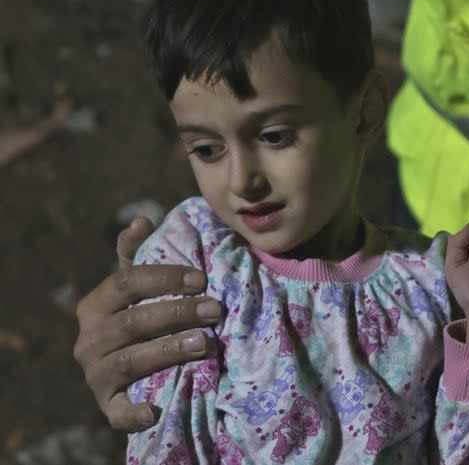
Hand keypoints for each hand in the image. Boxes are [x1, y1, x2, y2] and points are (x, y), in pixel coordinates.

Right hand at [73, 217, 223, 431]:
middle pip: (133, 322)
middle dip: (177, 313)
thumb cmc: (139, 316)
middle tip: (215, 308)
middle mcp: (89, 340)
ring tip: (206, 343)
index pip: (126, 282)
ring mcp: (96, 374)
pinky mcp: (108, 405)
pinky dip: (135, 413)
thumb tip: (140, 221)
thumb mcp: (136, 286)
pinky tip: (156, 410)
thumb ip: (139, 254)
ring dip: (169, 350)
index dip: (164, 278)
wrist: (128, 372)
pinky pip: (118, 412)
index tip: (201, 277)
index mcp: (96, 305)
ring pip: (131, 360)